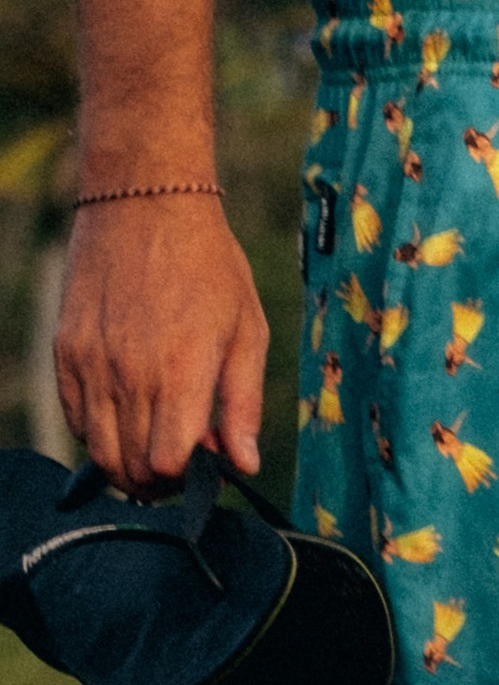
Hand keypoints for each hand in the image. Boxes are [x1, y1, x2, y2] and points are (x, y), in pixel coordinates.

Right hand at [53, 197, 266, 491]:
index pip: (168, 465)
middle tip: (182, 460)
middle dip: (161, 481)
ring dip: (128, 463)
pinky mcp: (66, 350)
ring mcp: (91, 363)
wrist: (146, 203)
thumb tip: (243, 464)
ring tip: (154, 441)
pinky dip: (99, 432)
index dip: (188, 478)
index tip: (205, 462)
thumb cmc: (208, 266)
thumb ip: (242, 405)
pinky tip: (126, 414)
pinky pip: (75, 417)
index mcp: (178, 373)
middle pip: (132, 468)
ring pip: (99, 450)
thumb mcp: (246, 332)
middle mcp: (128, 374)